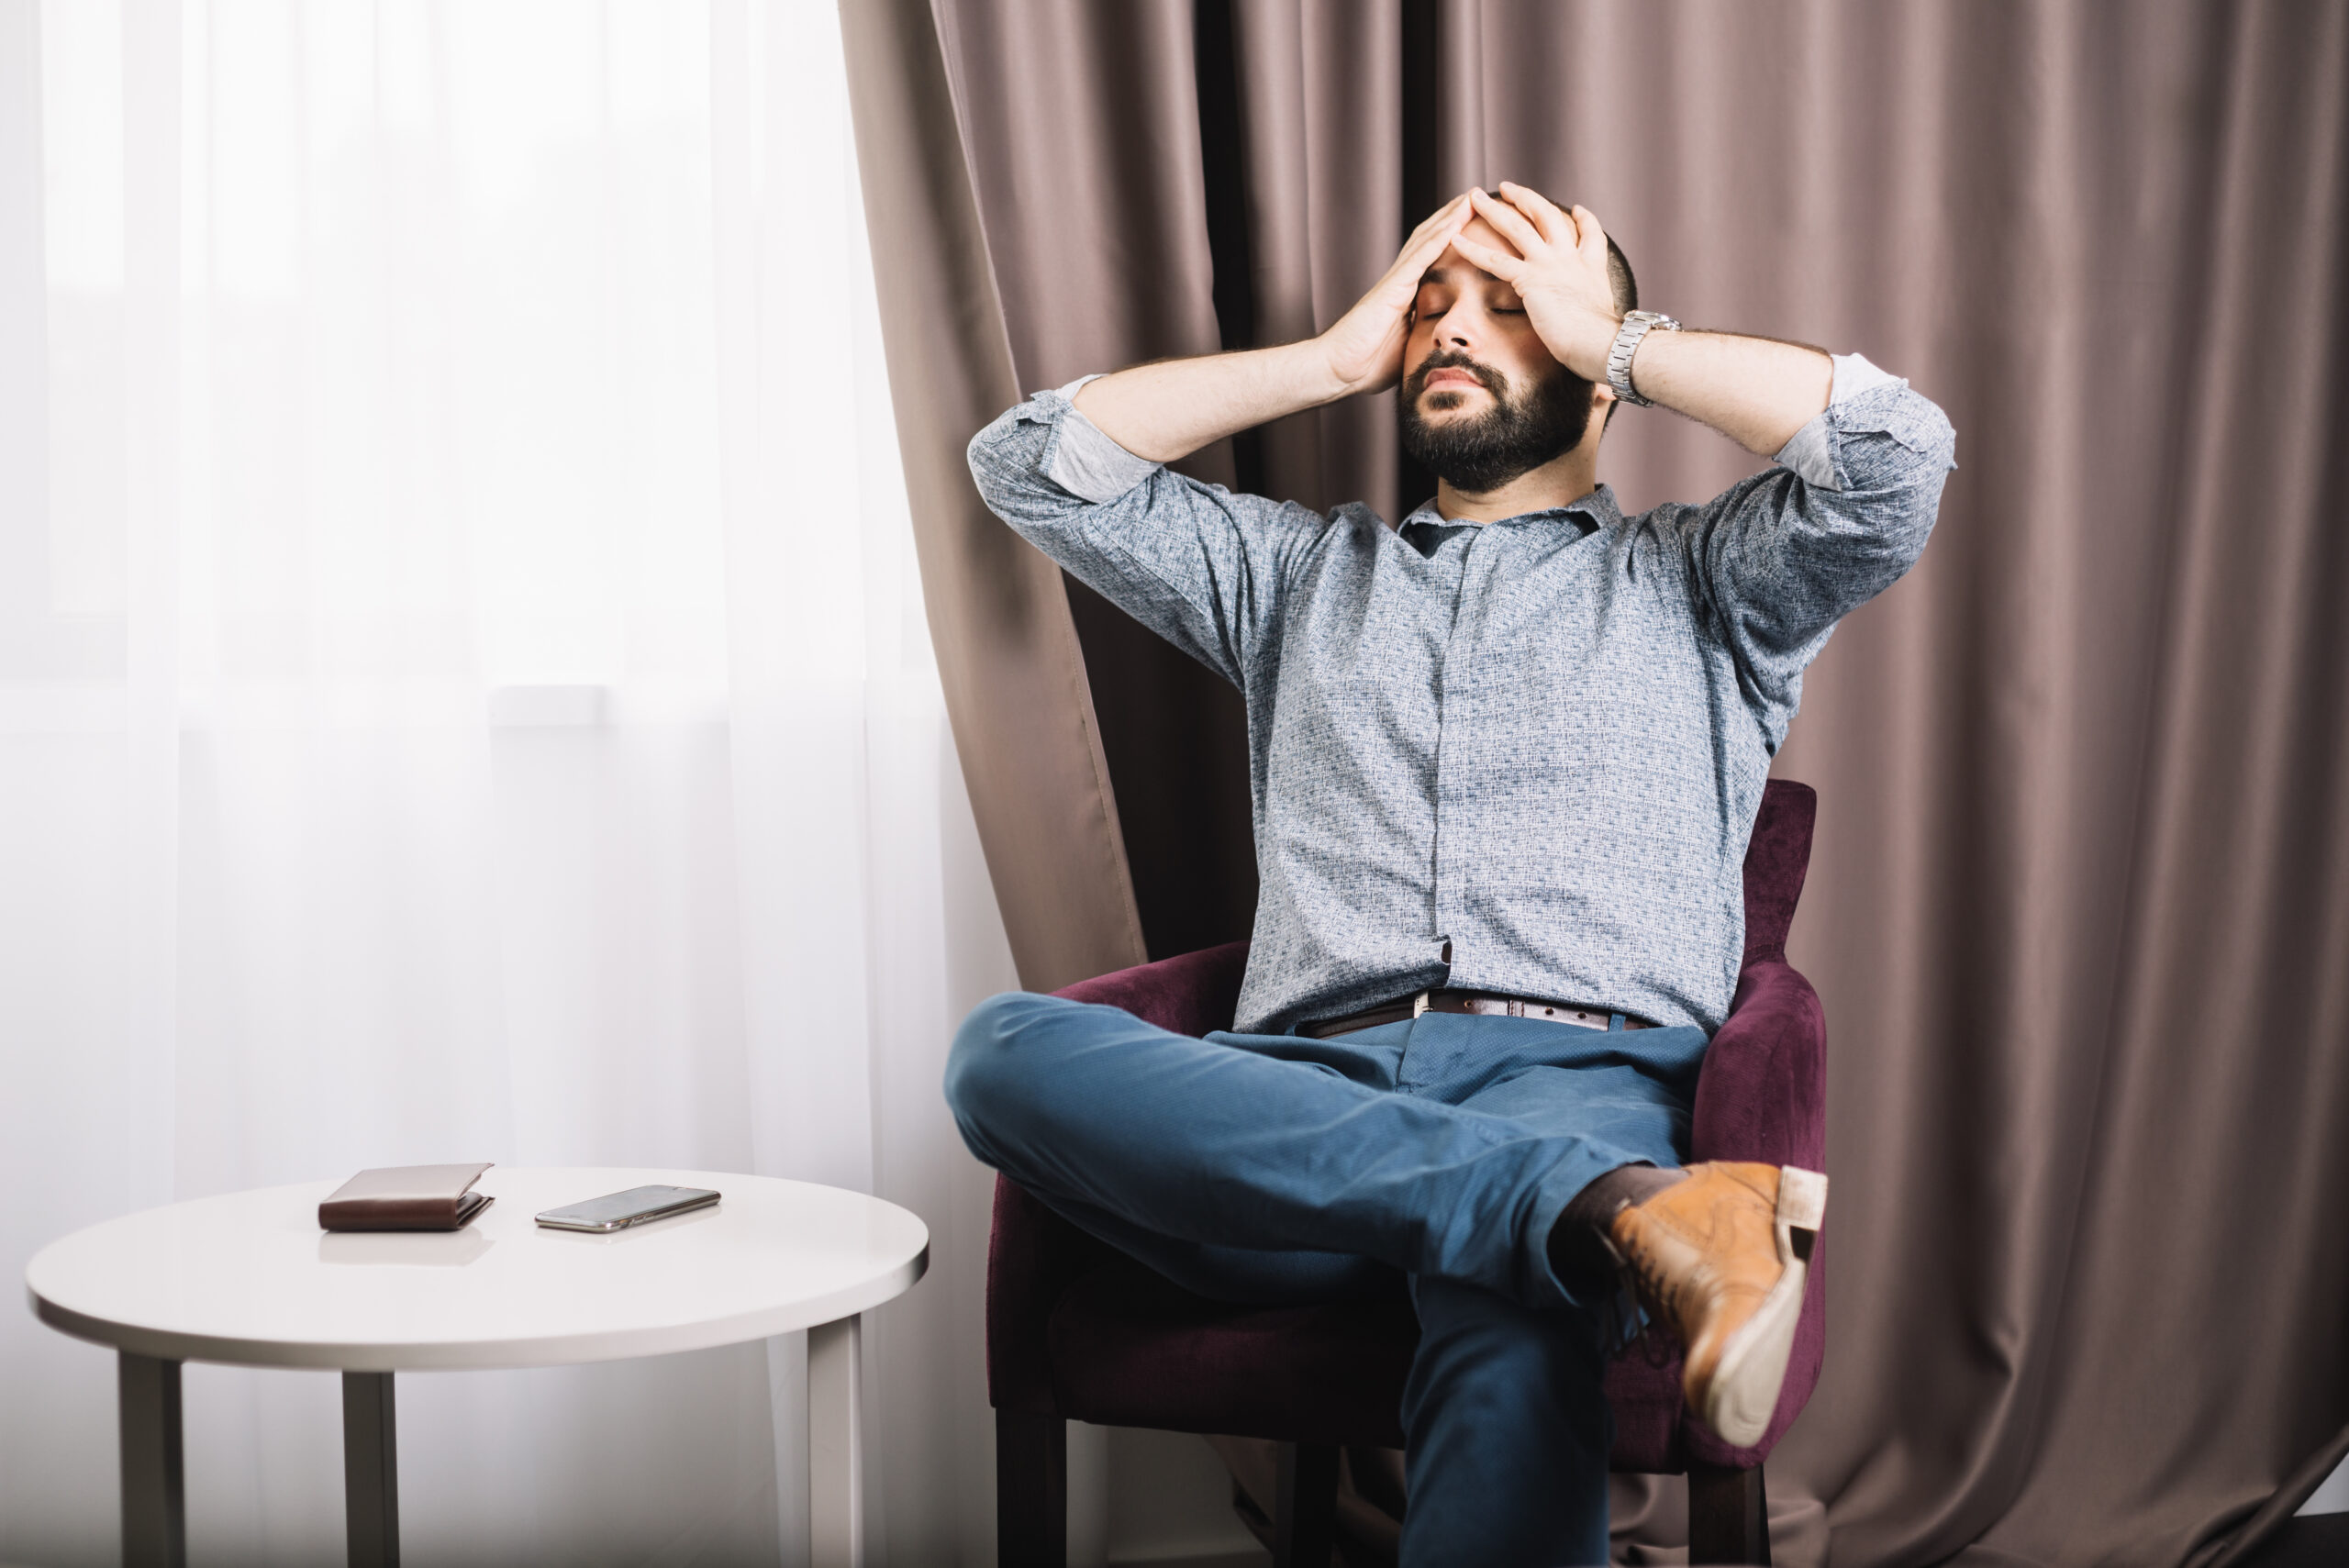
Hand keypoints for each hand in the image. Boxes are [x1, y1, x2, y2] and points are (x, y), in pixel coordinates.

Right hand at [1316, 191, 1475, 395]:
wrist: (1337, 369)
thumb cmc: (1366, 364)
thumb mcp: (1407, 347)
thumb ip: (1423, 337)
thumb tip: (1444, 345)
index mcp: (1406, 293)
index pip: (1433, 256)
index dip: (1454, 236)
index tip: (1477, 221)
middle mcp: (1401, 280)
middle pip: (1431, 237)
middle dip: (1455, 215)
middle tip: (1481, 195)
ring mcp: (1396, 281)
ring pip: (1428, 238)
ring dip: (1451, 216)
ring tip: (1474, 196)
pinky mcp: (1392, 288)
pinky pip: (1420, 256)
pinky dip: (1440, 237)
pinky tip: (1457, 220)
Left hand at [1453, 185, 1623, 382]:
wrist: (1605, 345)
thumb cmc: (1607, 347)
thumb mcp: (1607, 329)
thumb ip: (1599, 329)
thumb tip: (1604, 364)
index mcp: (1591, 268)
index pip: (1590, 236)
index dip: (1584, 221)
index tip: (1576, 210)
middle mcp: (1571, 258)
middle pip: (1547, 218)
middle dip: (1527, 199)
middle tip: (1509, 187)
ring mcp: (1551, 264)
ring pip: (1517, 227)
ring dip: (1493, 210)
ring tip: (1473, 197)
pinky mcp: (1532, 279)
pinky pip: (1495, 259)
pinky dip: (1473, 248)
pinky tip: (1454, 239)